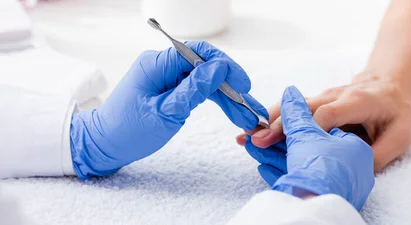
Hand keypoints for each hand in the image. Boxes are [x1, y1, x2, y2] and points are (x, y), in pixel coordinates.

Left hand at [70, 41, 266, 178]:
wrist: (103, 145)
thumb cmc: (128, 131)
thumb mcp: (166, 114)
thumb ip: (194, 90)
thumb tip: (220, 69)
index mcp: (157, 64)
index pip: (199, 54)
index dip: (226, 67)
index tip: (243, 86)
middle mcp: (162, 64)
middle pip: (206, 68)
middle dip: (230, 88)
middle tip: (249, 109)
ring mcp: (166, 76)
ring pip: (205, 80)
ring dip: (227, 97)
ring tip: (245, 117)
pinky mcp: (169, 88)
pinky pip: (198, 89)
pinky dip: (214, 100)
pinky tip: (232, 111)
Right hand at [238, 74, 410, 170]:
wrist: (386, 84)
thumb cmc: (394, 112)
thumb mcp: (400, 135)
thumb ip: (380, 153)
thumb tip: (355, 172)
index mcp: (357, 101)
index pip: (329, 112)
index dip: (311, 127)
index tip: (294, 143)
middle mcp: (335, 95)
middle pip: (303, 108)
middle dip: (279, 124)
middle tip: (258, 140)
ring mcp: (322, 97)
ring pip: (291, 107)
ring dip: (267, 121)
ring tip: (245, 136)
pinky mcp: (313, 104)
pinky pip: (290, 111)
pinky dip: (270, 120)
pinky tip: (251, 130)